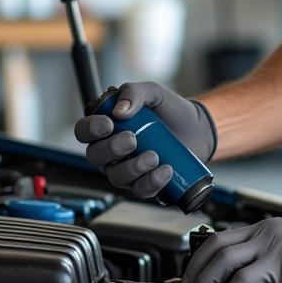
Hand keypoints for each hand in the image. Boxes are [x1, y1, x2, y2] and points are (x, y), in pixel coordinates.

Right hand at [74, 81, 216, 197]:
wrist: (198, 128)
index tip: (109, 123)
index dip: (90, 129)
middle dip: (112, 149)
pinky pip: (140, 190)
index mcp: (108, 127)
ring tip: (154, 156)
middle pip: (95, 156)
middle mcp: (112, 152)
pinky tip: (165, 170)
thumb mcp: (154, 92)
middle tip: (133, 139)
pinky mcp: (145, 183)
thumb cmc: (171, 110)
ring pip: (116, 177)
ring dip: (133, 168)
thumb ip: (134, 93)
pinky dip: (151, 182)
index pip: (84, 131)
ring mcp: (127, 169)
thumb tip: (120, 111)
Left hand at [181, 206, 281, 282]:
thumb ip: (263, 246)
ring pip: (239, 280)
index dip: (198, 261)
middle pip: (221, 258)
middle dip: (202, 282)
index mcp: (262, 231)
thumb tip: (241, 269)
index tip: (190, 278)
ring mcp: (281, 260)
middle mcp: (267, 242)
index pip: (218, 241)